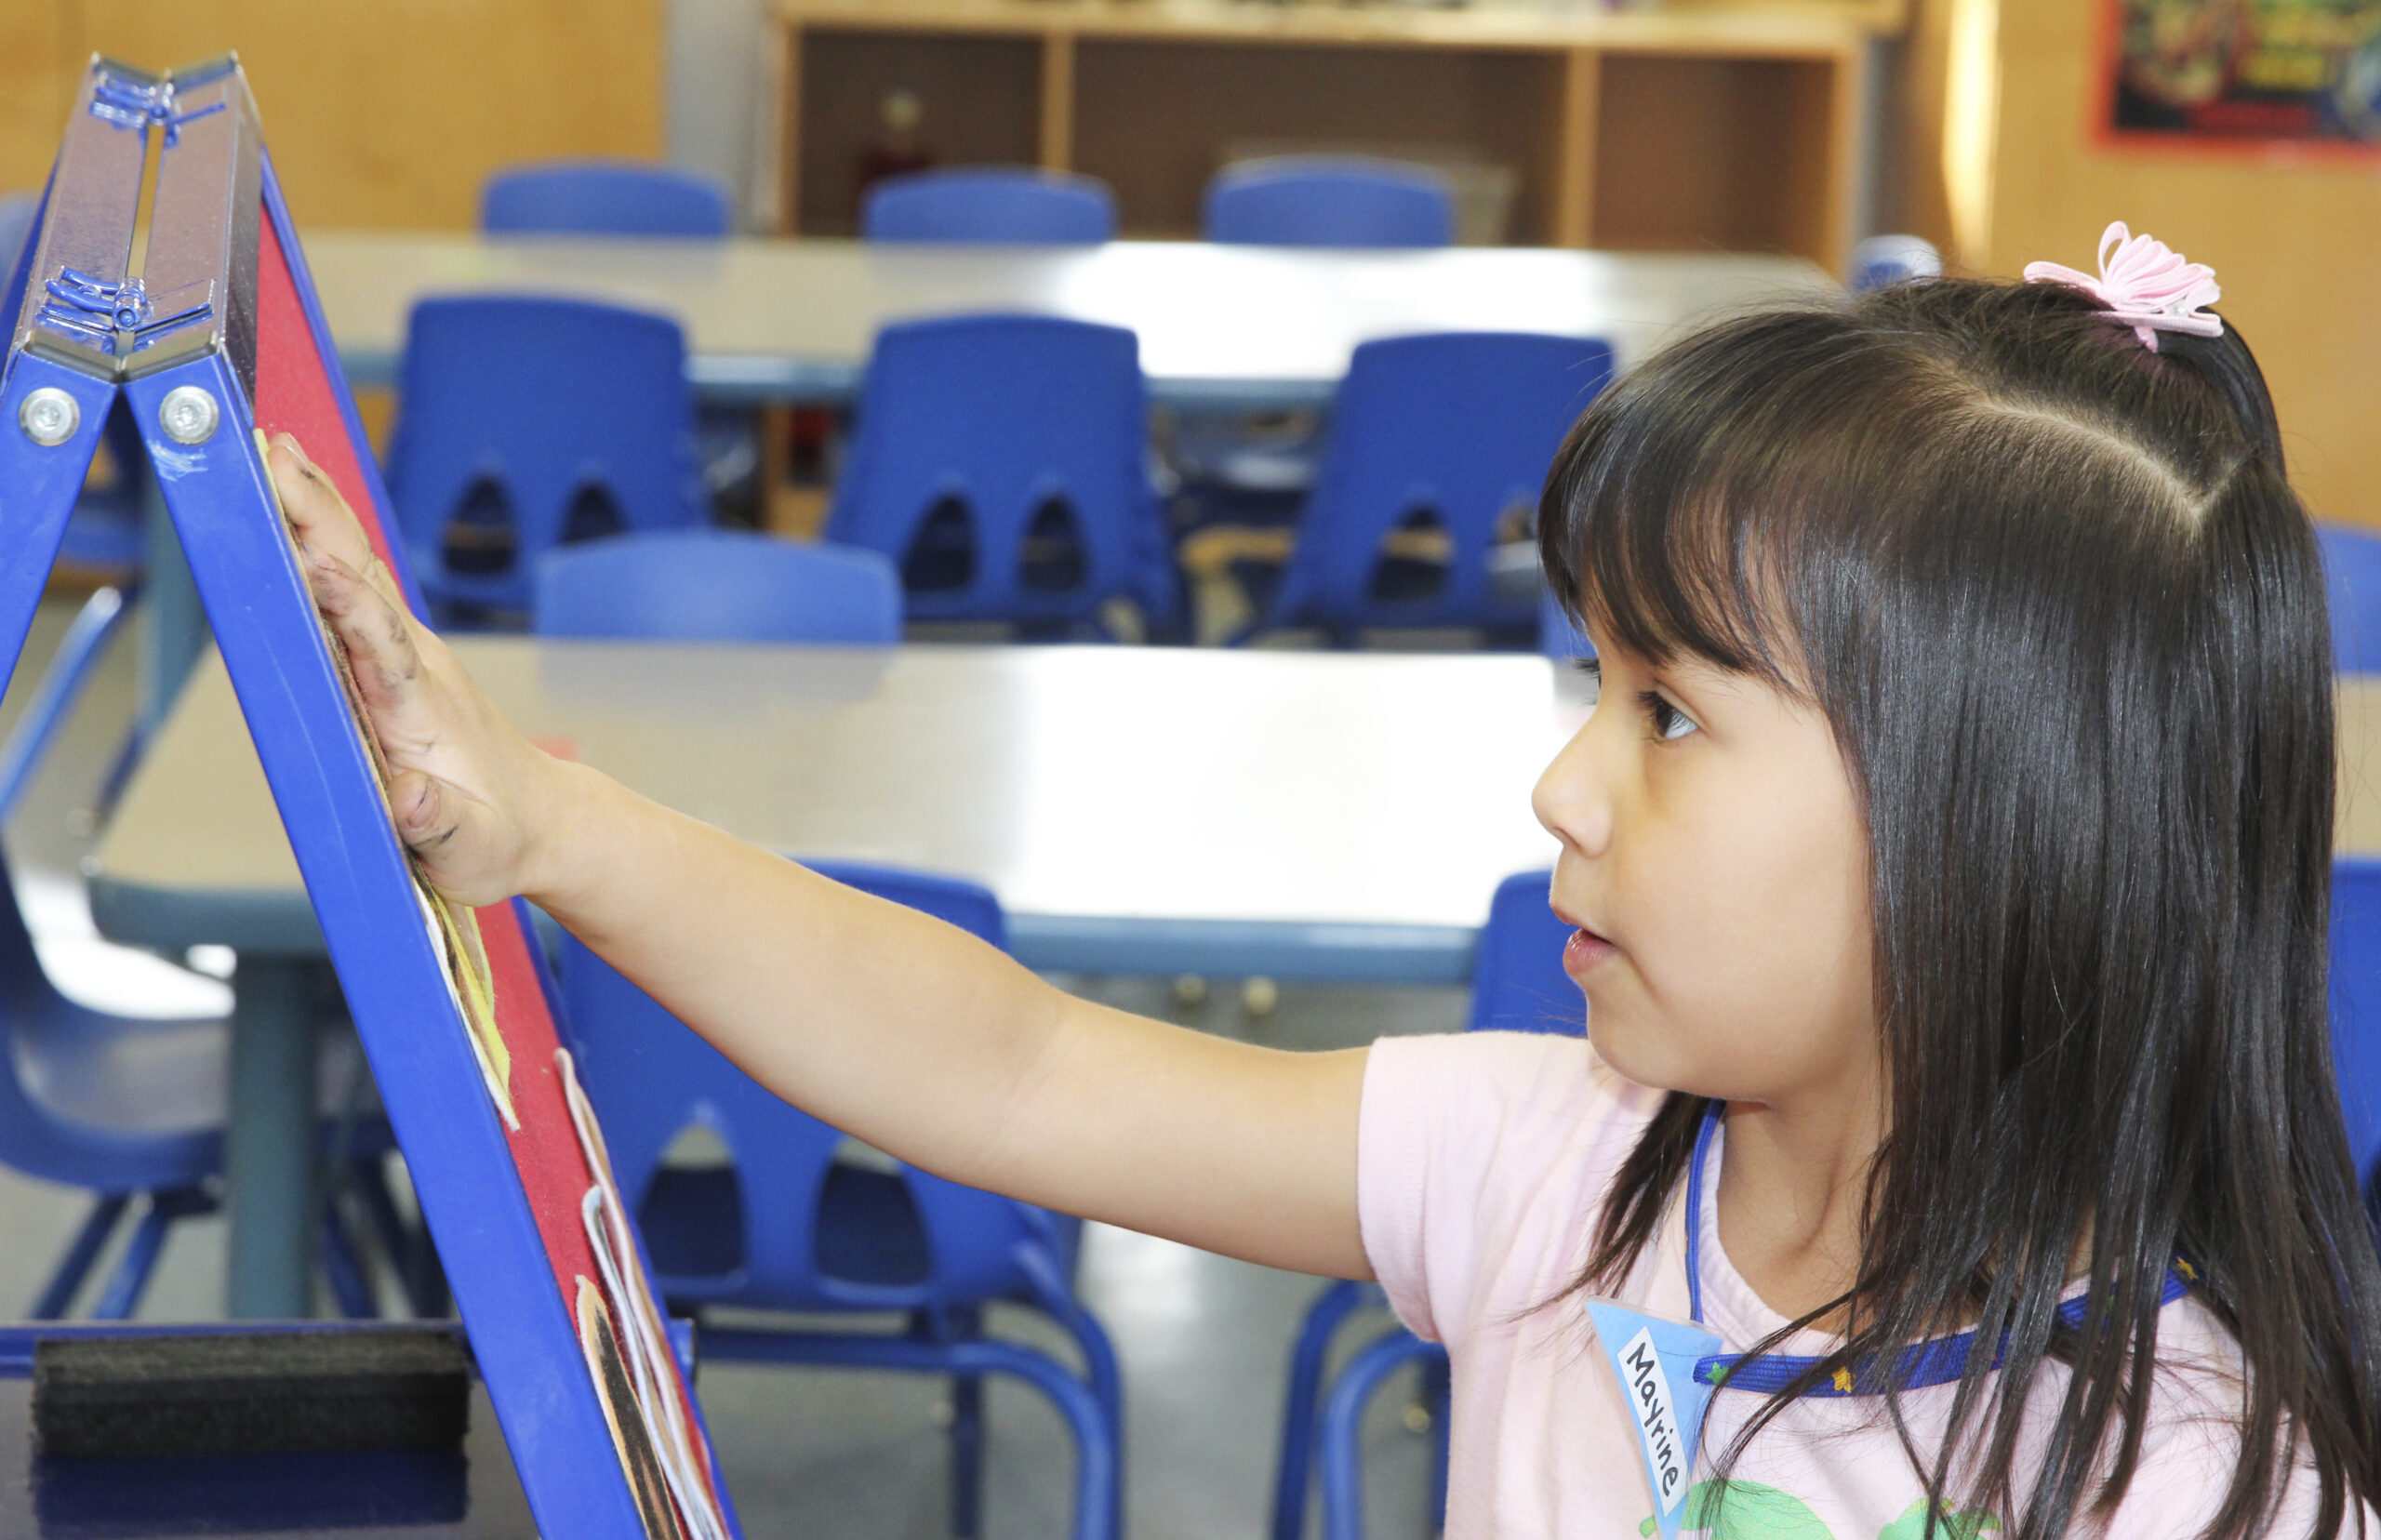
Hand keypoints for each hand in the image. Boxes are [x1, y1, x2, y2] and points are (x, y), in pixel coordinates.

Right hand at [268, 434, 564, 905]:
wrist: (541, 821)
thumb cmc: (498, 839)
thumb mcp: (471, 850)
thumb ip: (440, 825)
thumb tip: (411, 801)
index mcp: (420, 709)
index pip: (381, 648)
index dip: (347, 607)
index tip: (314, 563)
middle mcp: (414, 663)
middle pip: (360, 581)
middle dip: (317, 521)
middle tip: (273, 458)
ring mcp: (405, 651)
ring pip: (356, 565)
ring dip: (317, 509)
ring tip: (275, 449)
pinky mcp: (394, 652)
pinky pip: (354, 581)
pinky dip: (324, 534)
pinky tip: (300, 497)